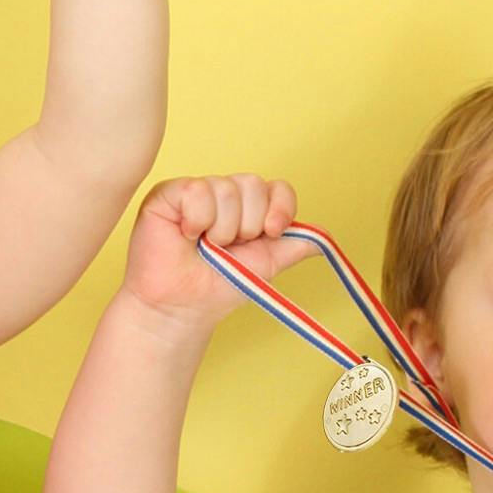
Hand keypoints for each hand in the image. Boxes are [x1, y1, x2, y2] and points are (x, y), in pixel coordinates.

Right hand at [119, 174, 310, 324]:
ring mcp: (196, 191)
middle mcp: (224, 193)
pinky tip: (187, 235)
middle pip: (253, 184)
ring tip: (205, 246)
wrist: (184, 307)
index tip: (272, 232)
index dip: (280, 207)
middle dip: (246, 226)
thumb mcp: (267, 265)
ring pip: (226, 189)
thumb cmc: (219, 286)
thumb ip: (295, 247)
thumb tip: (324, 239)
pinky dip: (197, 220)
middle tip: (226, 247)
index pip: (277, 187)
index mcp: (249, 207)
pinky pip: (197, 191)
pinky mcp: (169, 194)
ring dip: (221, 229)